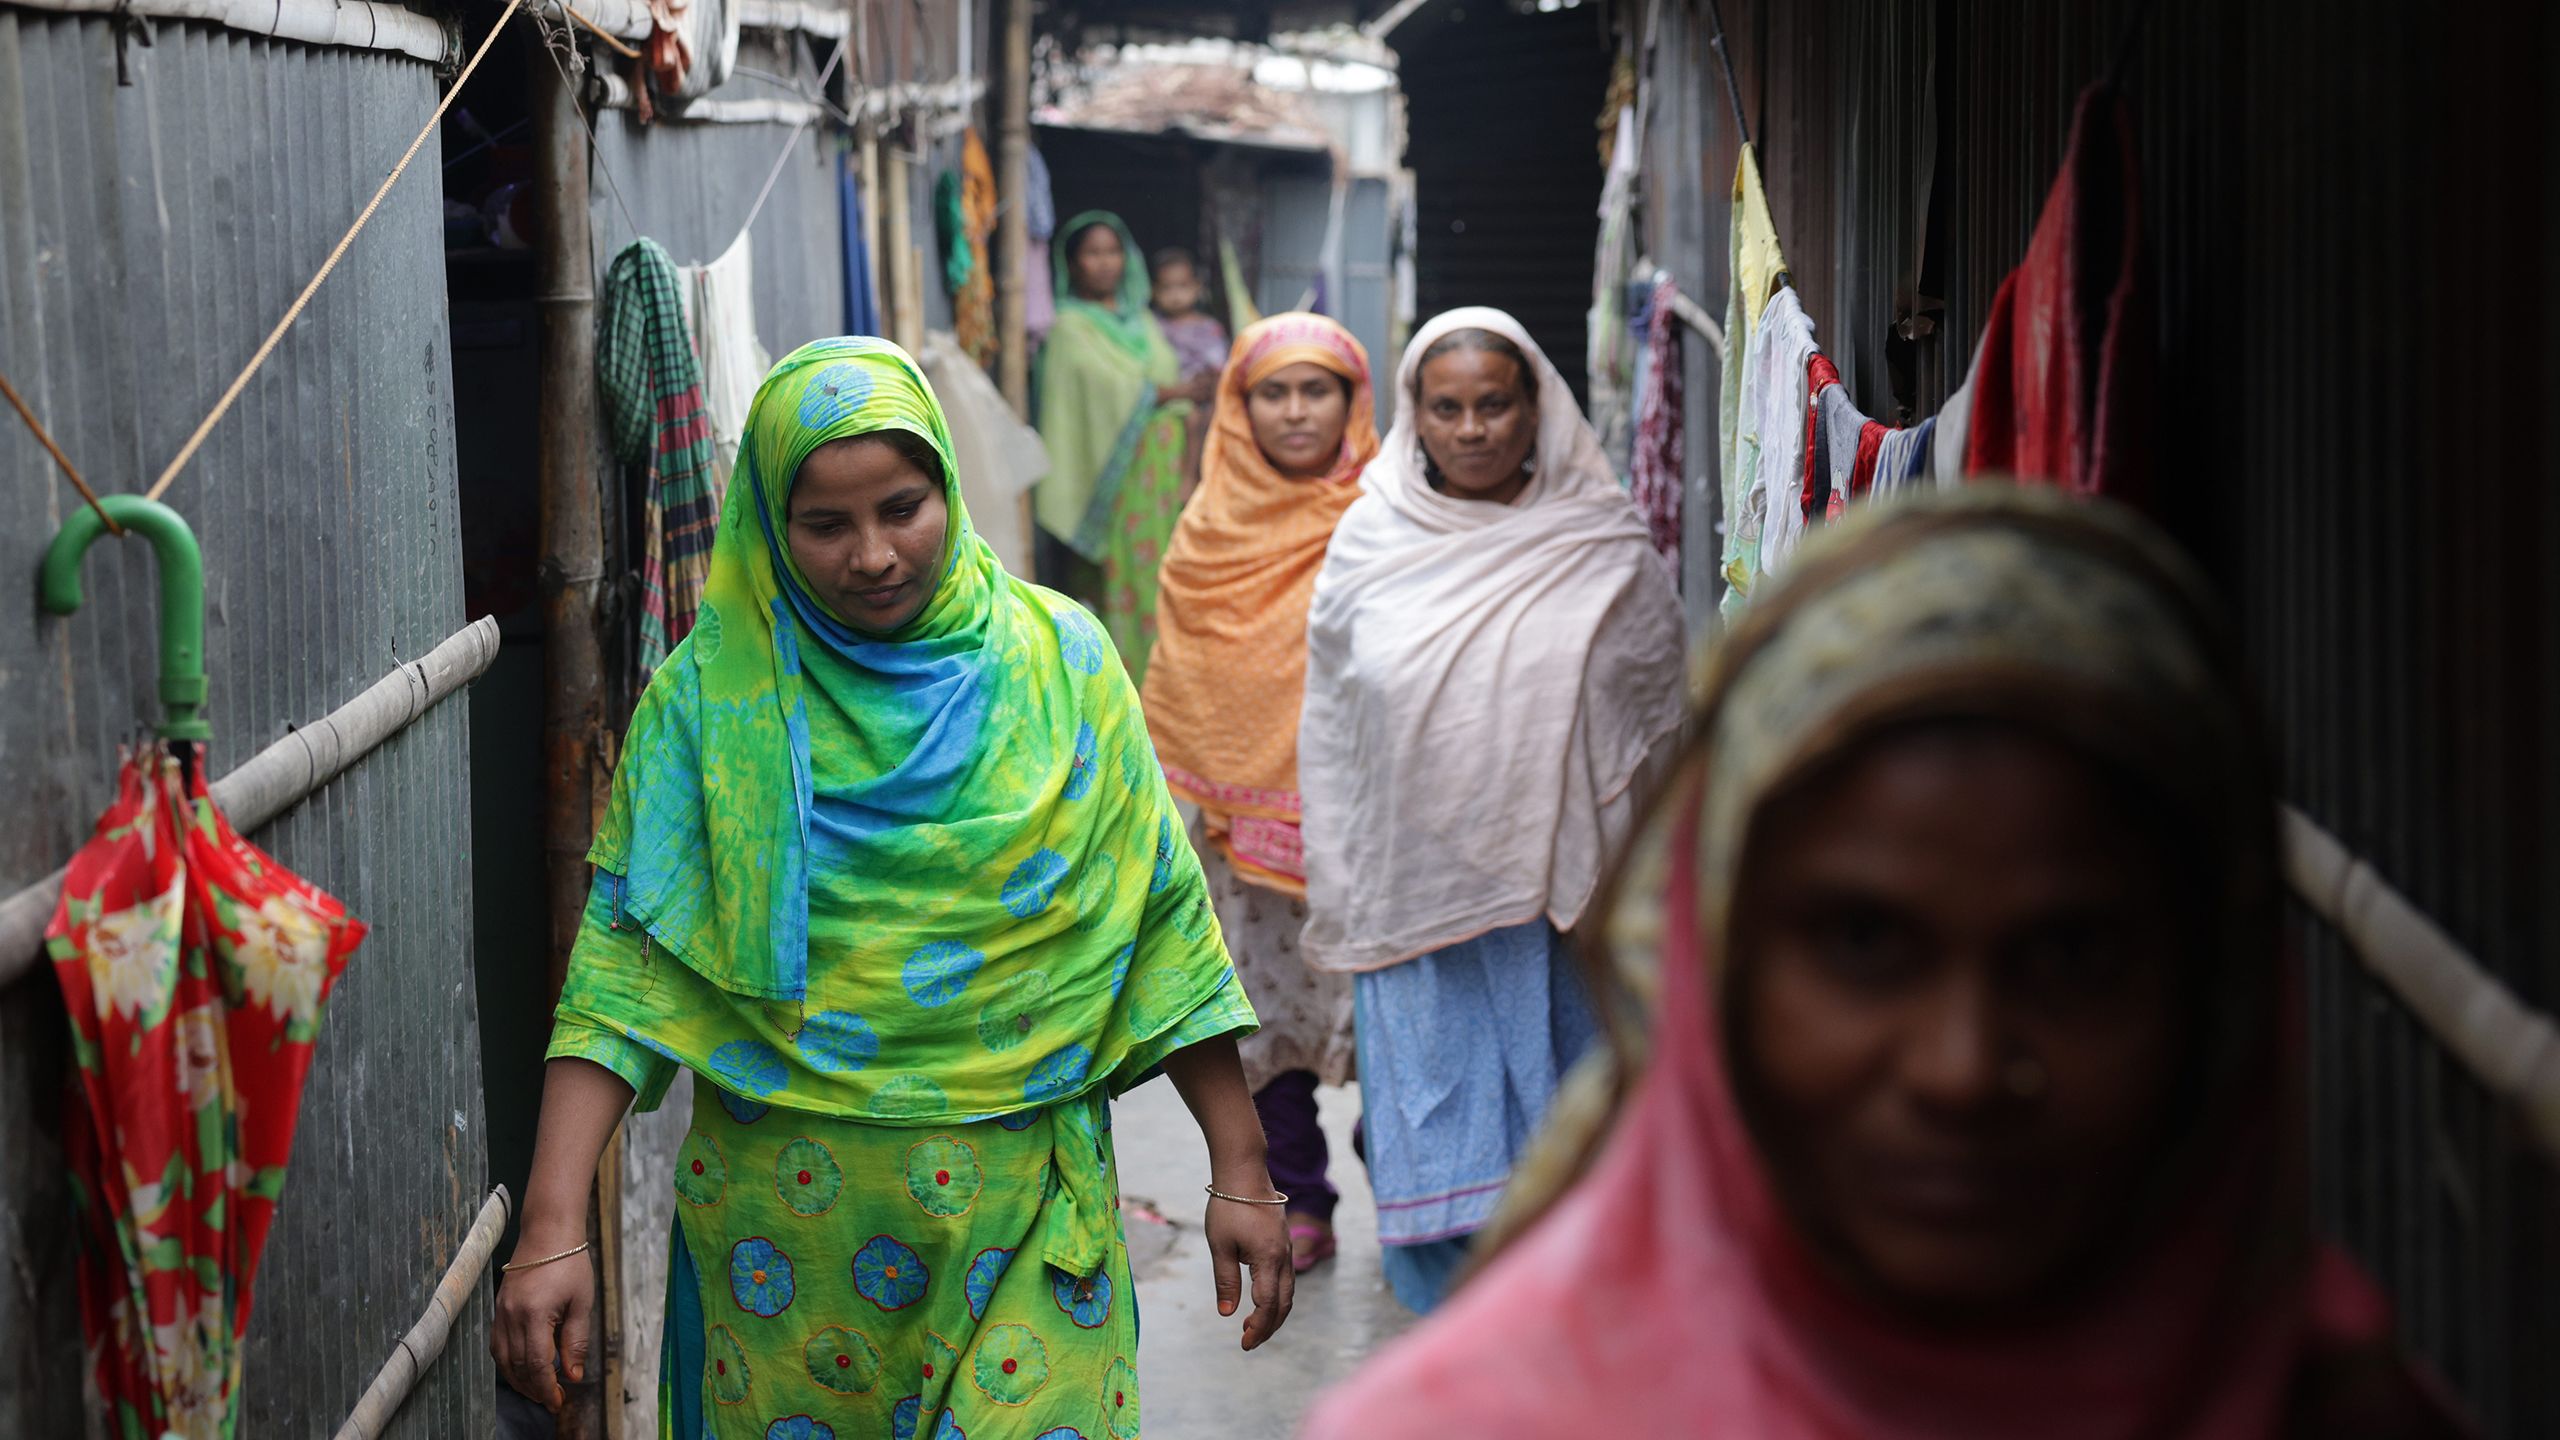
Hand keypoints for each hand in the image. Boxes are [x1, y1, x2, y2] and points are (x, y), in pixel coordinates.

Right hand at [490, 1233, 594, 1409]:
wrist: (547, 1233)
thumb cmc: (569, 1264)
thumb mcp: (581, 1303)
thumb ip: (575, 1341)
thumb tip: (574, 1375)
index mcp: (534, 1314)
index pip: (536, 1363)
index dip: (546, 1387)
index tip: (558, 1401)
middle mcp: (510, 1316)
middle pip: (517, 1366)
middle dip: (534, 1388)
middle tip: (552, 1400)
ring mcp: (500, 1312)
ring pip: (502, 1359)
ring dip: (519, 1379)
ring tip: (538, 1390)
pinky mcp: (497, 1309)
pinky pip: (497, 1345)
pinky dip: (508, 1363)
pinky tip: (522, 1369)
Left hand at [1202, 1186, 1294, 1350]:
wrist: (1245, 1172)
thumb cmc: (1228, 1207)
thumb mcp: (1220, 1246)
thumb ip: (1226, 1280)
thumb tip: (1227, 1313)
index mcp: (1268, 1259)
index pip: (1267, 1305)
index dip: (1258, 1328)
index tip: (1244, 1343)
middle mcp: (1284, 1256)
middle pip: (1284, 1303)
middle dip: (1268, 1326)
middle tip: (1249, 1341)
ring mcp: (1286, 1249)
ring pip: (1288, 1291)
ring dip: (1273, 1312)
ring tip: (1252, 1324)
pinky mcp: (1283, 1243)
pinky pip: (1286, 1277)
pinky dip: (1276, 1295)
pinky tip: (1259, 1297)